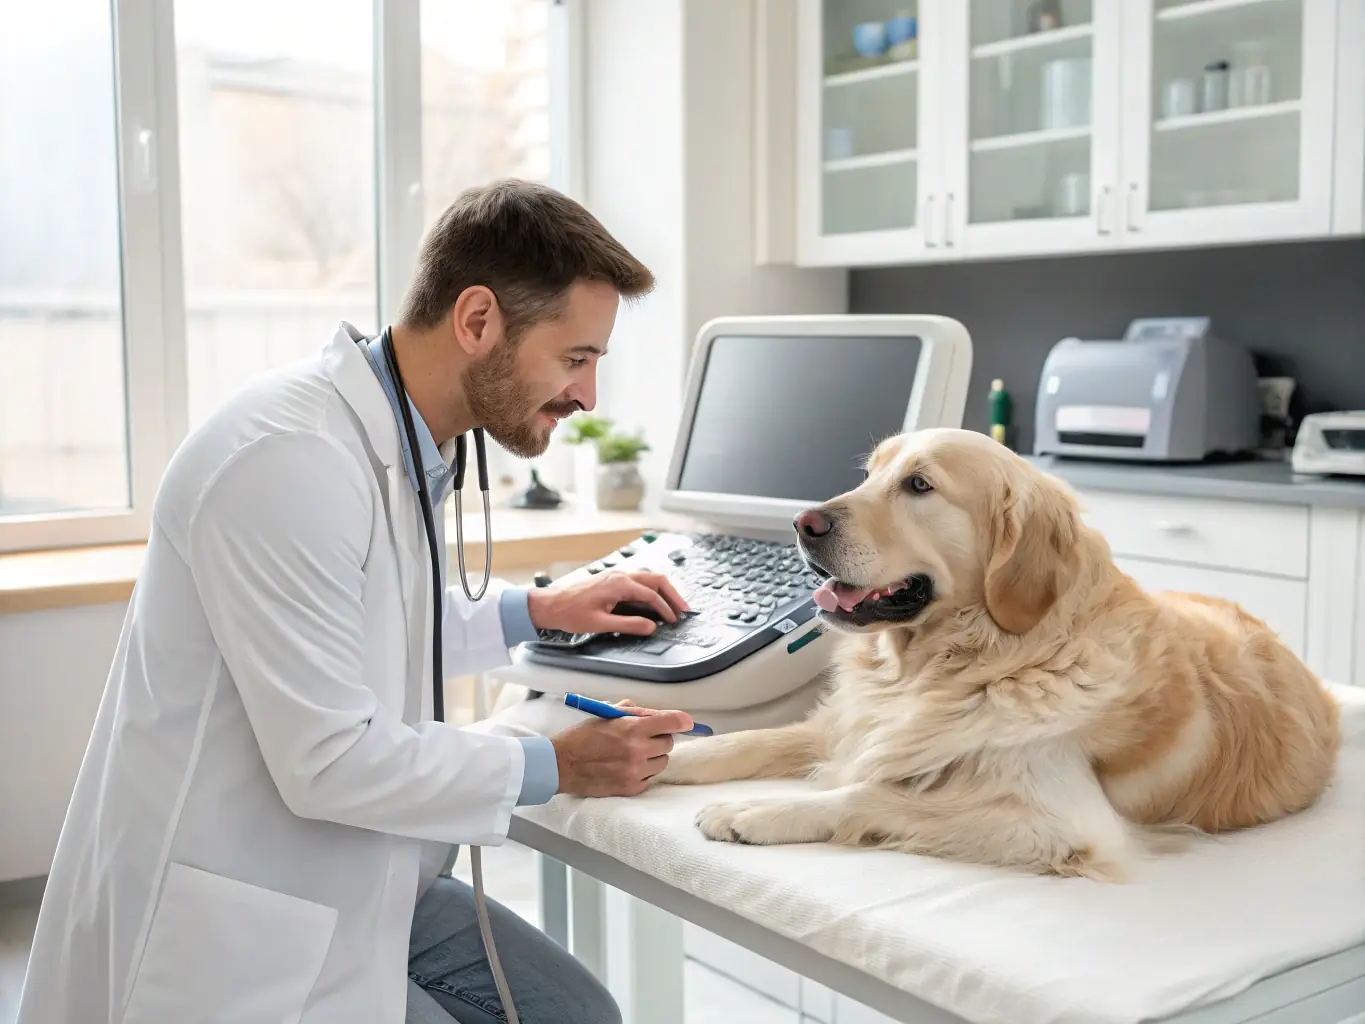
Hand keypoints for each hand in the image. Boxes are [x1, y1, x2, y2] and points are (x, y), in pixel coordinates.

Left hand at [526, 570, 689, 635]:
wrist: (550, 604)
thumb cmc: (570, 612)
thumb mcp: (600, 623)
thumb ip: (628, 625)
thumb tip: (650, 627)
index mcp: (619, 584)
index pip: (651, 594)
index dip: (664, 609)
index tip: (673, 621)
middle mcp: (620, 576)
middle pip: (656, 580)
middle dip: (672, 594)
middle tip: (683, 610)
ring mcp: (617, 576)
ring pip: (648, 578)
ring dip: (663, 590)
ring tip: (674, 605)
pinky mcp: (612, 580)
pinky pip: (639, 581)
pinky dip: (652, 589)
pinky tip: (654, 601)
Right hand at [551, 704, 695, 796]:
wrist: (561, 764)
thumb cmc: (581, 737)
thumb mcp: (606, 715)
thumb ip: (632, 712)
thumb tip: (654, 714)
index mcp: (632, 729)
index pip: (671, 722)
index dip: (682, 721)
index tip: (687, 723)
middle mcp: (637, 750)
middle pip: (669, 743)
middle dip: (660, 738)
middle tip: (645, 738)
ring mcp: (635, 771)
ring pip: (662, 762)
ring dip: (653, 756)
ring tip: (633, 754)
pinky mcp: (631, 787)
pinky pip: (650, 778)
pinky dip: (643, 772)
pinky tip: (626, 767)